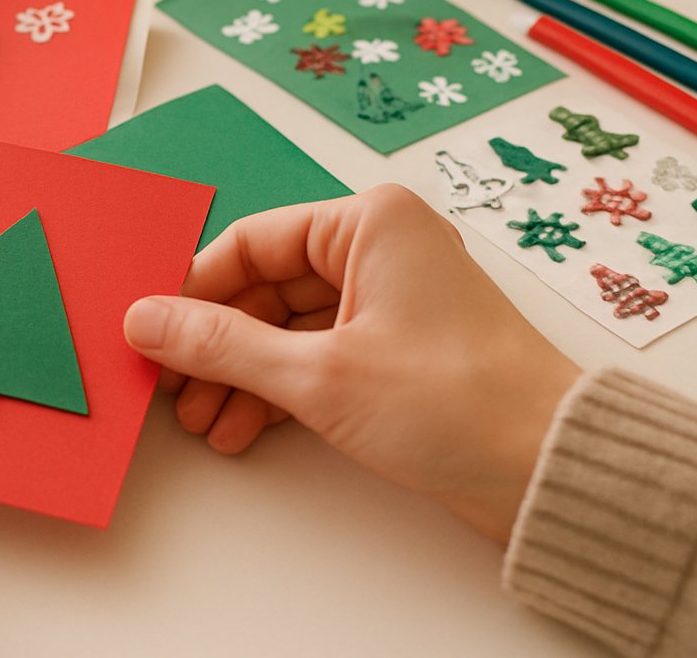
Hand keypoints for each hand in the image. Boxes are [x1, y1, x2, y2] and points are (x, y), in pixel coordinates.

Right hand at [124, 184, 579, 542]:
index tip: (151, 332)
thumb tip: (147, 322)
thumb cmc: (459, 404)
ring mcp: (390, 301)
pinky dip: (277, 390)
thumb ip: (222, 345)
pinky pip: (315, 355)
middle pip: (264, 286)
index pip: (251, 242)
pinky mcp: (396, 349)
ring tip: (204, 421)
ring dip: (240, 374)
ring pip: (285, 326)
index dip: (193, 291)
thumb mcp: (318, 375)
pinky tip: (241, 428)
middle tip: (172, 389)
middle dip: (215, 345)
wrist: (549, 472)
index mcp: (368, 224)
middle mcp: (379, 250)